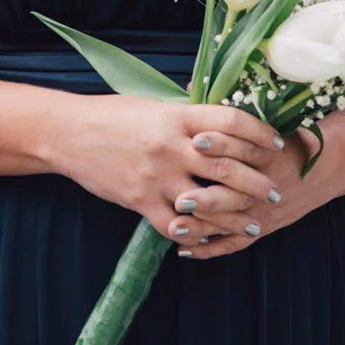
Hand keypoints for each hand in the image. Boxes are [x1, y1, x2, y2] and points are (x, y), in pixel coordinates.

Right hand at [56, 93, 286, 258]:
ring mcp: (156, 176)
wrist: (69, 133)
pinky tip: (209, 238)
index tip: (275, 144)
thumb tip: (222, 122)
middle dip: (257, 182)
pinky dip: (197, 234)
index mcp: (177, 116)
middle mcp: (171, 145)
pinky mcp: (140, 200)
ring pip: (209, 202)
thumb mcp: (154, 106)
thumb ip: (188, 116)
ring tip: (253, 223)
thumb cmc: (113, 115)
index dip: (259, 132)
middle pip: (228, 165)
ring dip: (236, 215)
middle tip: (274, 192)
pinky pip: (177, 225)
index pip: (231, 122)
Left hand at [168, 125, 325, 258]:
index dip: (220, 143)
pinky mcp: (261, 228)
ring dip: (203, 225)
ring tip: (174, 225)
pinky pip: (234, 243)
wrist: (323, 170)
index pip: (243, 147)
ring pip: (231, 222)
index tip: (195, 140)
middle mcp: (265, 184)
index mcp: (267, 153)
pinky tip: (184, 249)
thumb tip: (189, 89)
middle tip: (180, 197)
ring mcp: (263, 211)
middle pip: (235, 191)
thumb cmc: (284, 140)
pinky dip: (210, 248)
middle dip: (207, 196)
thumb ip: (230, 114)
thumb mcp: (267, 122)